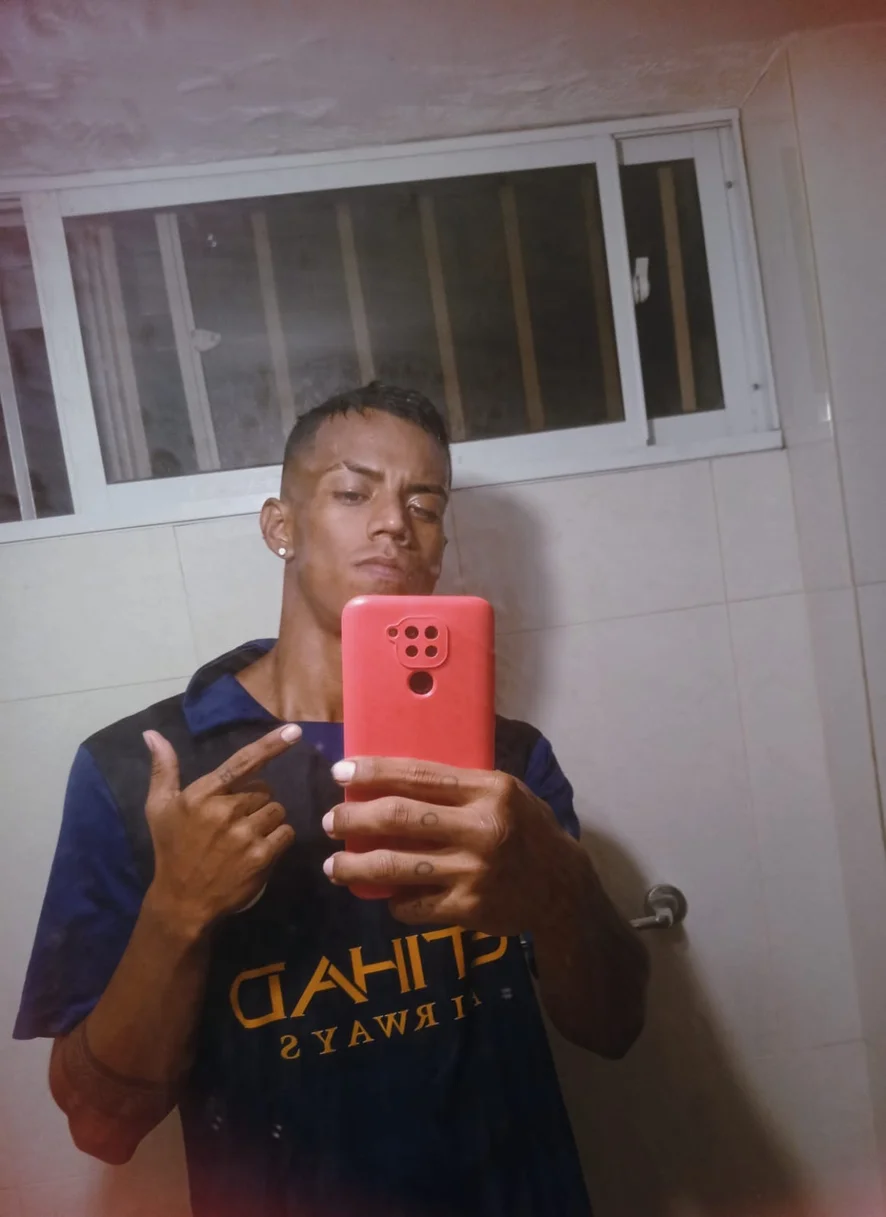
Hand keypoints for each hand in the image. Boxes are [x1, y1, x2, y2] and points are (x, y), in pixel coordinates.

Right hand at [143, 724, 300, 936]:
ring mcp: (244, 834)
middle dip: (256, 802)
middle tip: (236, 822)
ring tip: (246, 837)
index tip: (294, 730)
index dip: (271, 744)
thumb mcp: (159, 808)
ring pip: (277, 810)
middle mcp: (225, 810)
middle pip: (265, 790)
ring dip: (268, 820)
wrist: (182, 900)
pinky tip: (258, 850)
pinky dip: (278, 839)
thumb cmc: (171, 848)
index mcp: (203, 794)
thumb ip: (163, 769)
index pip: (243, 762)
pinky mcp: (261, 856)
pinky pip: (286, 833)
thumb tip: (151, 733)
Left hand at [322, 757, 580, 932]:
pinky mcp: (468, 909)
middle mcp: (480, 829)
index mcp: (489, 791)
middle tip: (329, 821)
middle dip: (354, 819)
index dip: (374, 772)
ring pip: (397, 867)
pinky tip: (385, 896)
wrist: (561, 887)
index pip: (419, 775)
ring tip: (334, 867)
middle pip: (399, 818)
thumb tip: (394, 773)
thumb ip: (461, 783)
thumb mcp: (505, 791)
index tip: (341, 772)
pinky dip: (394, 901)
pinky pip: (415, 906)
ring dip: (356, 867)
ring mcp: (473, 872)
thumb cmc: (526, 828)